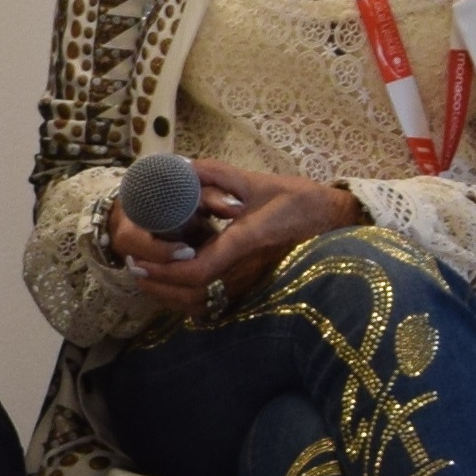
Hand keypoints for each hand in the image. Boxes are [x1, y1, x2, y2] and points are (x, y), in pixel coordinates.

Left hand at [112, 159, 362, 311]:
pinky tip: (176, 288)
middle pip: (192, 295)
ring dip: (170, 296)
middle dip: (159, 285)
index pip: (198, 268)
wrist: (339, 225)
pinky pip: (217, 309)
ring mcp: (254, 286)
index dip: (164, 267)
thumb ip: (217, 174)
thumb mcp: (259, 181)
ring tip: (149, 277)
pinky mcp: (257, 293)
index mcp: (247, 241)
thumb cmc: (302, 201)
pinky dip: (190, 303)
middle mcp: (248, 271)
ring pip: (203, 307)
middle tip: (136, 267)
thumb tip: (179, 167)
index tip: (140, 257)